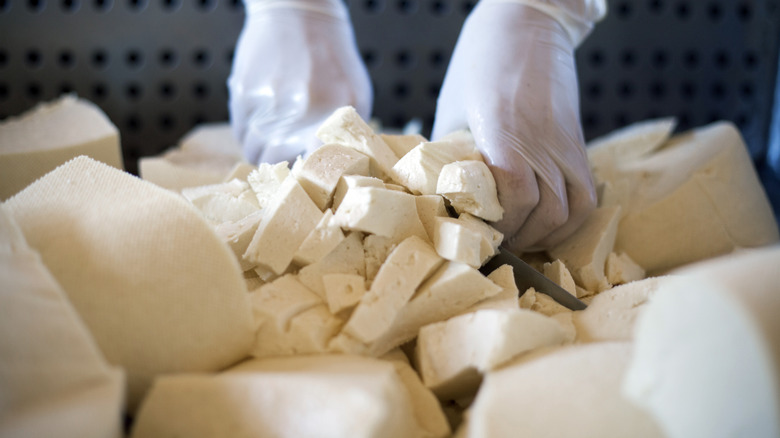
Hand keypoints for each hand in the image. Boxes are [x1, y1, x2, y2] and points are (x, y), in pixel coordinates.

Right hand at [228, 0, 371, 163]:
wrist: (298, 13)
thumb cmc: (332, 59)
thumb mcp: (356, 95)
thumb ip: (349, 136)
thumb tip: (335, 171)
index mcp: (332, 115)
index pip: (320, 165)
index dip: (312, 179)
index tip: (312, 181)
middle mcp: (297, 112)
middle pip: (281, 166)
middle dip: (284, 166)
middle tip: (292, 159)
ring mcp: (267, 104)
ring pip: (255, 153)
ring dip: (265, 152)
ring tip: (279, 133)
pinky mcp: (243, 95)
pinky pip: (241, 134)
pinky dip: (251, 134)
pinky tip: (265, 116)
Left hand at [433, 1, 600, 252]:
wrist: (529, 22)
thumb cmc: (481, 62)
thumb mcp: (452, 108)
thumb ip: (450, 154)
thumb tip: (439, 196)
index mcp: (505, 131)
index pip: (514, 196)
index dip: (499, 225)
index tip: (477, 235)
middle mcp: (542, 142)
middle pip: (545, 213)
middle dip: (519, 238)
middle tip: (493, 245)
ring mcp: (565, 144)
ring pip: (572, 210)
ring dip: (546, 235)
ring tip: (519, 239)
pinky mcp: (577, 144)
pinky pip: (587, 194)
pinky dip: (570, 219)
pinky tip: (547, 223)